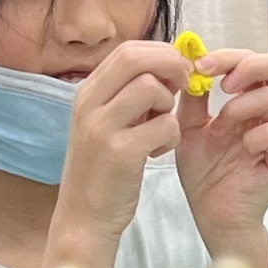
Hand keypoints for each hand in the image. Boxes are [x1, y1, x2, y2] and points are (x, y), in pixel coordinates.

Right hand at [54, 41, 191, 243]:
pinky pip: (164, 125)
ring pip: (151, 87)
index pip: (128, 50)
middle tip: (183, 88)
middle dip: (171, 66)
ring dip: (169, 105)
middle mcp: (89, 104)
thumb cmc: (104, 168)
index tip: (178, 73)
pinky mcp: (120, 153)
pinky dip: (171, 136)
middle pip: (137, 58)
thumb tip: (168, 66)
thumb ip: (129, 94)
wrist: (84, 216)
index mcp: (87, 92)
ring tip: (161, 129)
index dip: (161, 54)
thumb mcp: (107, 122)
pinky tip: (158, 152)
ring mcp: (102, 127)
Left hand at [174, 47, 267, 241]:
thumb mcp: (190, 126)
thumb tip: (187, 60)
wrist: (212, 214)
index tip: (200, 66)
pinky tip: (239, 149)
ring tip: (218, 131)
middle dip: (247, 66)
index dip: (229, 57)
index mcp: (256, 101)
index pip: (257, 60)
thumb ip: (193, 96)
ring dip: (237, 108)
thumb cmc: (206, 172)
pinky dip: (253, 135)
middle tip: (221, 85)